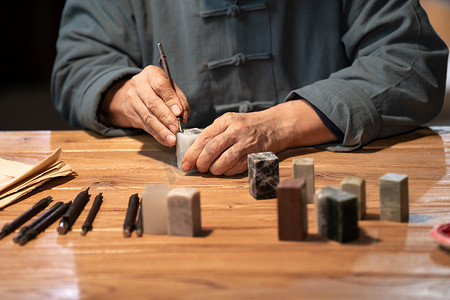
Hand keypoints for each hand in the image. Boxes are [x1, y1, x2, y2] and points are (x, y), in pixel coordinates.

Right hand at [99, 65, 188, 145]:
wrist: (138, 91)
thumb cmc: (161, 90)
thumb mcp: (172, 88)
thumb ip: (180, 100)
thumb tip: (182, 116)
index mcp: (151, 73)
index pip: (160, 86)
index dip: (170, 99)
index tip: (179, 112)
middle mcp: (138, 84)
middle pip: (152, 103)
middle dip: (166, 118)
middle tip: (176, 129)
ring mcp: (131, 99)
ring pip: (148, 117)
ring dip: (161, 130)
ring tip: (172, 139)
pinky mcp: (130, 113)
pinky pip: (145, 126)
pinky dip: (157, 135)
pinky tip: (165, 140)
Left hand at [181, 100, 336, 175]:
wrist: (275, 125)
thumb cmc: (247, 125)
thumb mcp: (230, 122)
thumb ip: (214, 133)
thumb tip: (194, 151)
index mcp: (226, 121)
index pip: (204, 137)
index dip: (192, 153)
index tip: (185, 163)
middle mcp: (236, 130)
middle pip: (213, 149)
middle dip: (202, 162)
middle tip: (199, 169)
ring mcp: (247, 142)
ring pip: (225, 160)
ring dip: (215, 169)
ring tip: (212, 170)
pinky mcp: (255, 154)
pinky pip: (238, 167)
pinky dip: (228, 172)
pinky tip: (225, 171)